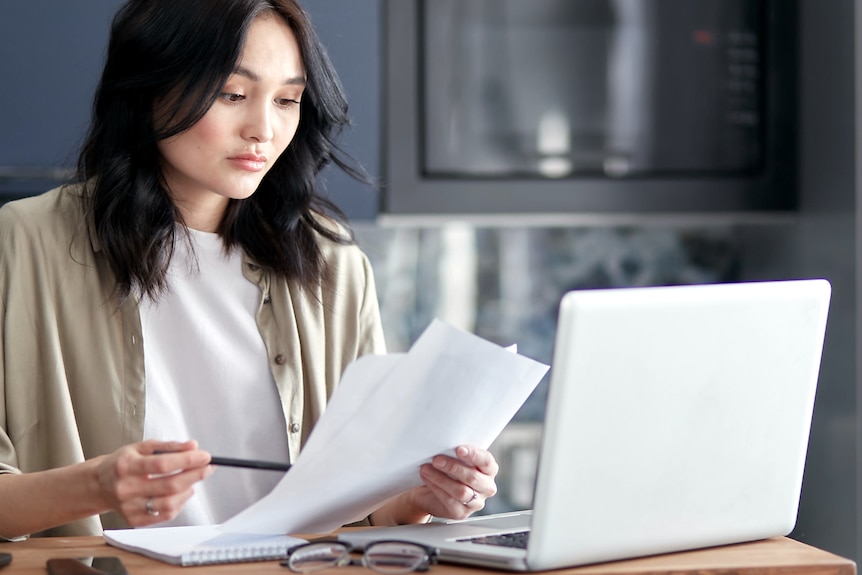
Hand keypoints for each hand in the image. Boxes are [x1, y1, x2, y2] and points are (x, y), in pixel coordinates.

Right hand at [93, 439, 212, 525]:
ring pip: (169, 504)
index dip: (187, 460)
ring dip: (188, 491)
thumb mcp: (141, 447)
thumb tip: (193, 446)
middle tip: (208, 467)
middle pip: (169, 485)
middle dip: (195, 475)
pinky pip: (164, 515)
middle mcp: (126, 488)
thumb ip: (169, 446)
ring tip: (193, 481)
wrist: (99, 485)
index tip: (205, 456)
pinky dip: (179, 504)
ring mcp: (129, 507)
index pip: (162, 464)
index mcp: (126, 466)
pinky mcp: (133, 519)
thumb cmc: (123, 463)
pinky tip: (181, 493)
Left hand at [411, 444, 498, 520]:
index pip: (486, 461)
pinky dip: (436, 488)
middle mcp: (487, 487)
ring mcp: (476, 502)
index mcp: (489, 470)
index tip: (459, 449)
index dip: (474, 455)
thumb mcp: (455, 459)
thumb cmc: (446, 470)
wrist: (431, 492)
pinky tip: (427, 479)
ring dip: (441, 478)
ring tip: (426, 469)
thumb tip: (445, 443)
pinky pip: (449, 501)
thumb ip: (456, 453)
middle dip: (453, 467)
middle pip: (473, 477)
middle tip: (436, 459)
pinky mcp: (461, 513)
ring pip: (461, 491)